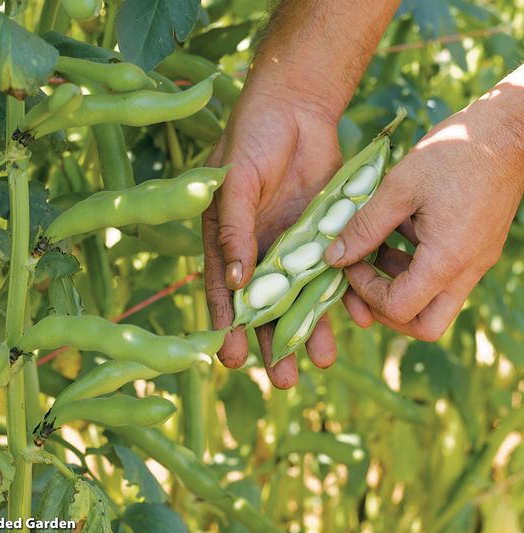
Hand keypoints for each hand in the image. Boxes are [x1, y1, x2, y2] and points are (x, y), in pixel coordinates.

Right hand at [203, 79, 341, 387]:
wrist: (296, 105)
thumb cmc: (252, 137)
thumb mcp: (235, 181)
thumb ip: (233, 228)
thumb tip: (233, 280)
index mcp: (227, 239)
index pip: (224, 291)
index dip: (229, 327)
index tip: (233, 361)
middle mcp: (260, 249)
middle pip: (267, 303)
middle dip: (275, 341)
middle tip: (286, 379)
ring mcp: (294, 243)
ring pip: (304, 294)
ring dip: (313, 327)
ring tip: (323, 360)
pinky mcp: (326, 233)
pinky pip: (336, 269)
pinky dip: (345, 293)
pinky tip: (355, 318)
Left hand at [325, 88, 523, 340]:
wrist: (510, 131)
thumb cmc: (455, 152)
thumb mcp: (398, 187)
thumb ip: (364, 227)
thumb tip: (333, 257)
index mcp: (447, 260)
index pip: (399, 309)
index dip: (365, 293)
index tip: (350, 263)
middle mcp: (466, 271)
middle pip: (424, 325)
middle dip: (386, 311)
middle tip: (364, 280)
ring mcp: (475, 264)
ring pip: (434, 305)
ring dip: (398, 288)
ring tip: (377, 251)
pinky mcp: (476, 251)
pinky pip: (442, 279)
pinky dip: (414, 269)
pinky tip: (398, 235)